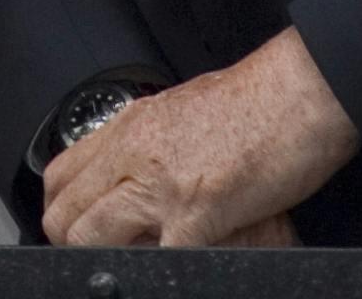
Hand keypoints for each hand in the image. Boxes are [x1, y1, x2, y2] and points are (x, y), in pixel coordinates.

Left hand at [41, 28, 357, 247]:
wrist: (301, 90)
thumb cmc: (258, 99)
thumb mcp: (184, 108)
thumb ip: (152, 143)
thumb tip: (139, 177)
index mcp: (130, 127)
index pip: (61, 178)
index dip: (65, 213)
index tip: (82, 230)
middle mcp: (134, 153)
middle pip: (65, 216)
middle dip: (78, 245)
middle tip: (107, 256)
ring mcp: (161, 185)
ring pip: (89, 240)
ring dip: (109, 259)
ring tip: (140, 259)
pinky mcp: (196, 211)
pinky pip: (157, 260)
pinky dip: (160, 272)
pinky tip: (175, 267)